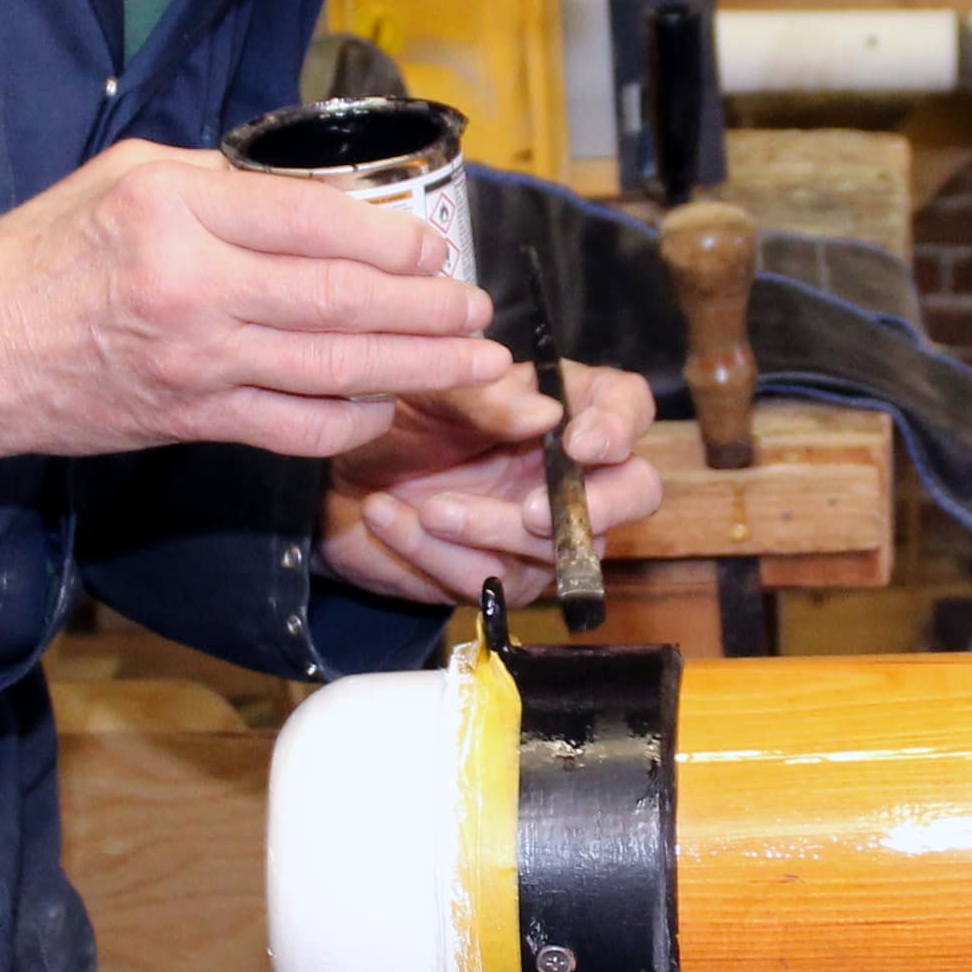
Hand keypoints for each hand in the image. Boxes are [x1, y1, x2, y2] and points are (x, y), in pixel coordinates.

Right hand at [0, 142, 506, 466]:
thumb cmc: (39, 254)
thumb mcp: (122, 177)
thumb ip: (218, 181)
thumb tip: (311, 194)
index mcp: (176, 212)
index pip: (314, 221)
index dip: (390, 237)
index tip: (432, 248)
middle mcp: (194, 288)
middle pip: (342, 300)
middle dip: (428, 310)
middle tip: (479, 310)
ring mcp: (197, 363)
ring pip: (335, 369)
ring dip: (418, 368)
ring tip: (475, 363)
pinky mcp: (192, 419)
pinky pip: (297, 428)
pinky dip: (353, 421)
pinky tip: (389, 404)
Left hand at [319, 354, 662, 604]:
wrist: (334, 481)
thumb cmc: (392, 422)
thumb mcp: (427, 392)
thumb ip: (483, 397)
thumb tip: (543, 413)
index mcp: (562, 405)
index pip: (626, 406)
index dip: (617, 425)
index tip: (579, 442)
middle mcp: (569, 469)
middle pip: (636, 490)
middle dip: (599, 505)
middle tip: (532, 509)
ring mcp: (545, 529)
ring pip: (560, 548)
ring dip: (488, 529)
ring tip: (428, 506)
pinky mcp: (506, 575)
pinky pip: (493, 579)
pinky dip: (437, 553)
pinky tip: (391, 518)